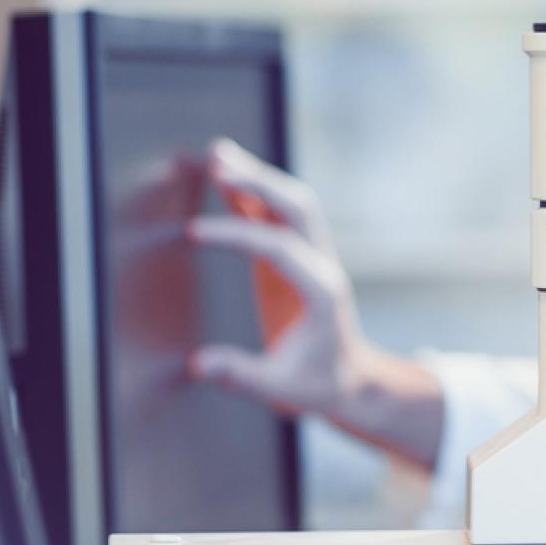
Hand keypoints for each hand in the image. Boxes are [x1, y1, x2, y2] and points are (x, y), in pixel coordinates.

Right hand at [187, 139, 443, 468]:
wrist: (351, 380)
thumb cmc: (318, 384)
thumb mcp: (281, 390)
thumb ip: (241, 375)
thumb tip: (199, 365)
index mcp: (322, 294)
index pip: (280, 250)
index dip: (238, 236)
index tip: (194, 232)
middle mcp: (323, 266)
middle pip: (298, 209)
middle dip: (259, 182)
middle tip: (217, 163)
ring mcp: (315, 257)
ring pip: (292, 203)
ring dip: (258, 177)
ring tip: (217, 154)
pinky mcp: (301, 256)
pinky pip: (279, 216)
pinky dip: (254, 193)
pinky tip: (225, 175)